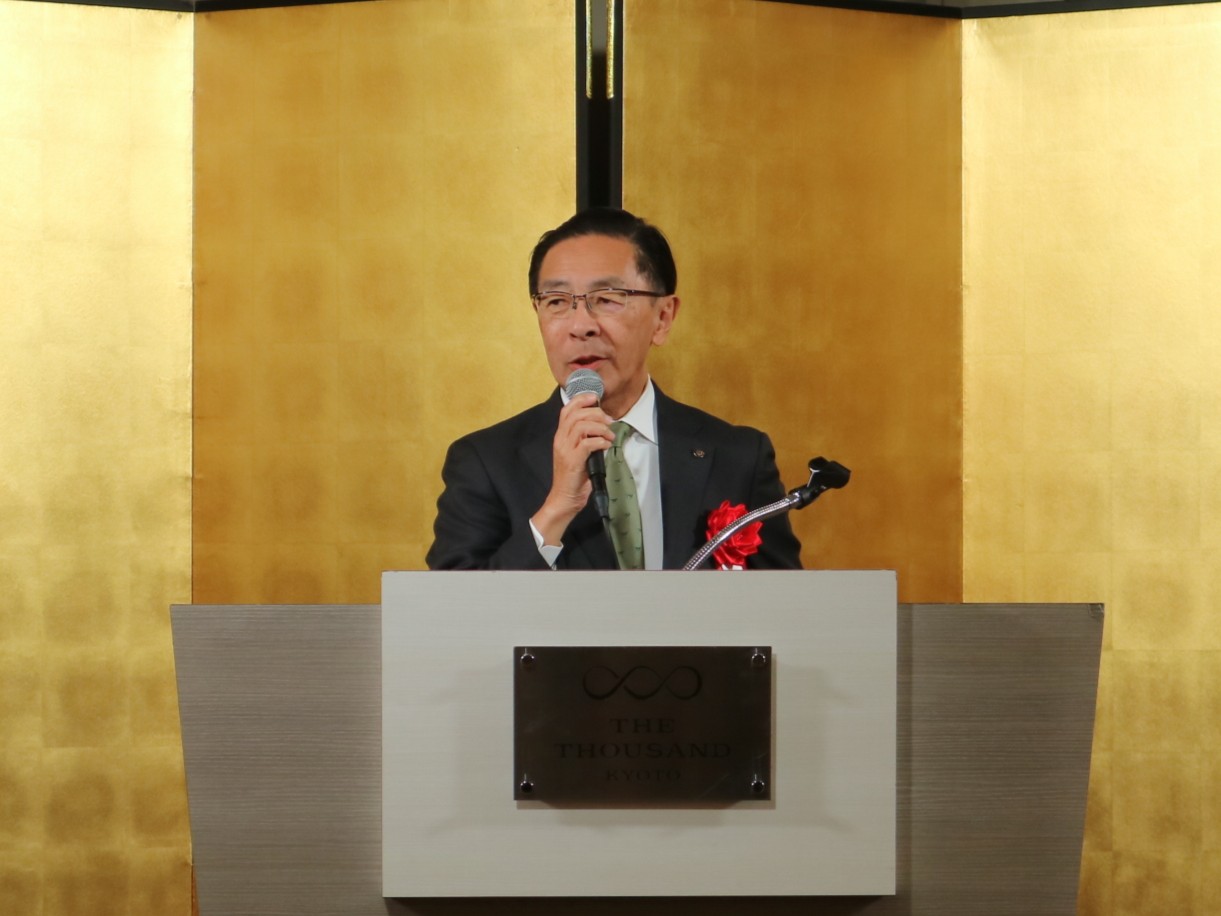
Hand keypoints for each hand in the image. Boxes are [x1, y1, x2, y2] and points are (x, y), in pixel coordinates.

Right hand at [531, 393, 612, 545]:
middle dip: (596, 414)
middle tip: (608, 421)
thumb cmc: (574, 478)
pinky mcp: (573, 461)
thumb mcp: (578, 454)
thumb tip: (603, 429)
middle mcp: (560, 440)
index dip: (581, 400)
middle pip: (576, 414)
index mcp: (560, 436)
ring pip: (581, 426)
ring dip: (600, 428)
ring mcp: (565, 450)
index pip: (566, 410)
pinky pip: (587, 443)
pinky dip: (600, 441)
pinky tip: (606, 445)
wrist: (564, 498)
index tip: (595, 398)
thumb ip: (586, 440)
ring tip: (609, 435)